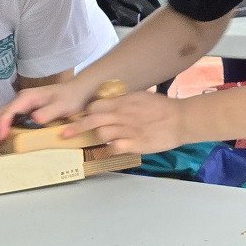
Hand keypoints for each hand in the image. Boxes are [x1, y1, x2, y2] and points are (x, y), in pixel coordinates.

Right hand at [0, 81, 91, 141]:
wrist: (77, 91)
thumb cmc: (70, 98)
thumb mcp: (61, 106)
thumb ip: (48, 112)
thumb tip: (34, 119)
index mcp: (28, 97)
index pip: (10, 110)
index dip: (2, 123)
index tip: (0, 135)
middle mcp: (23, 99)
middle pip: (3, 111)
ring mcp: (24, 103)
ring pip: (5, 113)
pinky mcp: (27, 108)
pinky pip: (12, 116)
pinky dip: (5, 125)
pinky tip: (5, 134)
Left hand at [62, 91, 189, 154]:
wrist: (181, 119)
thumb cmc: (161, 108)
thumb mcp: (139, 97)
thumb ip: (122, 100)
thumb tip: (107, 103)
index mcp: (123, 102)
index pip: (96, 106)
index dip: (85, 112)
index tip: (78, 117)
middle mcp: (123, 115)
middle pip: (93, 120)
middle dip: (76, 127)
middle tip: (63, 134)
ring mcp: (128, 130)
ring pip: (101, 133)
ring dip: (95, 137)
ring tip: (92, 140)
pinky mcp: (135, 143)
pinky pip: (115, 147)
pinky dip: (109, 148)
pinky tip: (109, 149)